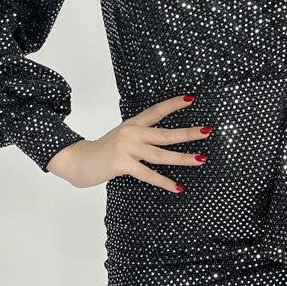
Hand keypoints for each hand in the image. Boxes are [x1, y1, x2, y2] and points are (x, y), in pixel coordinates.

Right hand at [46, 93, 212, 187]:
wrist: (77, 162)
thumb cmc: (102, 152)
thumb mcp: (122, 138)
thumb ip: (140, 137)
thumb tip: (162, 143)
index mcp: (133, 124)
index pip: (156, 111)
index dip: (174, 104)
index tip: (192, 98)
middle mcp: (132, 133)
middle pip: (165, 133)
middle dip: (188, 133)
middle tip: (208, 130)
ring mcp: (127, 147)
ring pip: (161, 154)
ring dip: (183, 158)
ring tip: (201, 159)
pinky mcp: (122, 163)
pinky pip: (148, 174)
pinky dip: (165, 182)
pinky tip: (178, 187)